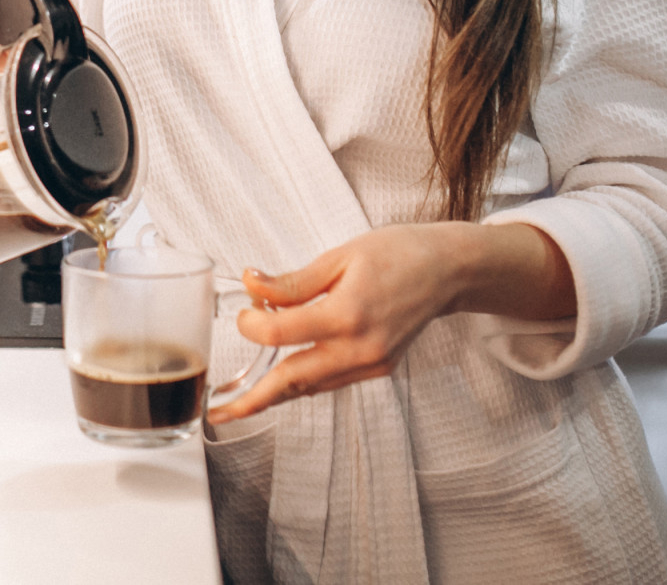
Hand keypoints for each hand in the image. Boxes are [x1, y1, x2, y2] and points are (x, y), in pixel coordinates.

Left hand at [205, 221, 573, 423]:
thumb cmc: (397, 254)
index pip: (281, 334)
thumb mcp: (339, 256)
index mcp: (348, 314)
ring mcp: (372, 363)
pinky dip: (304, 381)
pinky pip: (331, 381)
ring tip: (240, 402)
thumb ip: (292, 281)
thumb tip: (251, 285)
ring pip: (311, 386)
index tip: (244, 311)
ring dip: (275, 394)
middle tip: (219, 412)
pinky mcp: (379, 368)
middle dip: (253, 400)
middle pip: (293, 380)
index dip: (252, 325)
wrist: (447, 271)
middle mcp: (360, 348)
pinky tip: (282, 378)